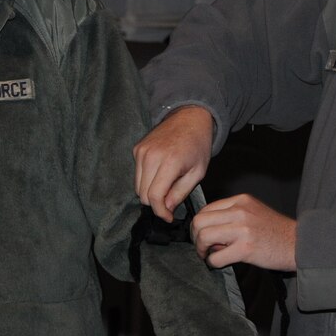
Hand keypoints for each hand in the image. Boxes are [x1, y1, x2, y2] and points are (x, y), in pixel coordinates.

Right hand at [134, 105, 213, 221]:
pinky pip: (137, 173)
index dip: (161, 212)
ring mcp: (141, 151)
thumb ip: (181, 192)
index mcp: (169, 162)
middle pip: (142, 194)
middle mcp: (151, 156)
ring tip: (167, 184)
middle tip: (170, 200)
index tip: (169, 217)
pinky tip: (161, 172)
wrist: (189, 117)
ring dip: (150, 191)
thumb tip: (166, 208)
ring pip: (137, 186)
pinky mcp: (137, 148)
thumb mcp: (197, 172)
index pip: (154, 197)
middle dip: (156, 203)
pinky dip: (146, 179)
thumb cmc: (198, 145)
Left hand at [191, 194, 296, 271]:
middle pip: (200, 220)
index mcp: (241, 200)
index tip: (203, 236)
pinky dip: (213, 262)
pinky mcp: (246, 248)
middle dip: (196, 237)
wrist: (298, 244)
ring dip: (201, 249)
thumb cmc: (276, 232)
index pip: (206, 209)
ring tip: (209, 255)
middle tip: (202, 247)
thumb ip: (231, 218)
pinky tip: (220, 262)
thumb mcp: (253, 213)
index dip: (200, 225)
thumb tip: (207, 233)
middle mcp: (240, 211)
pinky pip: (215, 257)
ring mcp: (243, 229)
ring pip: (204, 236)